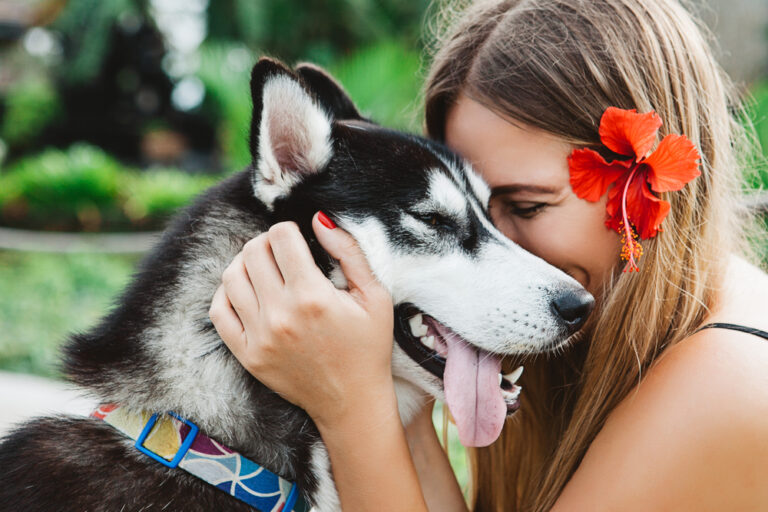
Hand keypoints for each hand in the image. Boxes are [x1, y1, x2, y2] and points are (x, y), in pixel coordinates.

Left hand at [209, 212, 394, 430]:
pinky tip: (247, 291)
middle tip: (282, 252)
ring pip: (231, 277)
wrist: (352, 401)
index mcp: (313, 296)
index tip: (299, 238)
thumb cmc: (368, 346)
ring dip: (245, 263)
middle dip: (267, 243)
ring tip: (264, 268)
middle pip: (253, 252)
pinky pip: (219, 312)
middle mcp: (280, 315)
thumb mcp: (374, 296)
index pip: (281, 237)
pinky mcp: (247, 355)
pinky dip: (226, 293)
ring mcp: (259, 337)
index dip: (289, 229)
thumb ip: (349, 252)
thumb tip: (319, 219)